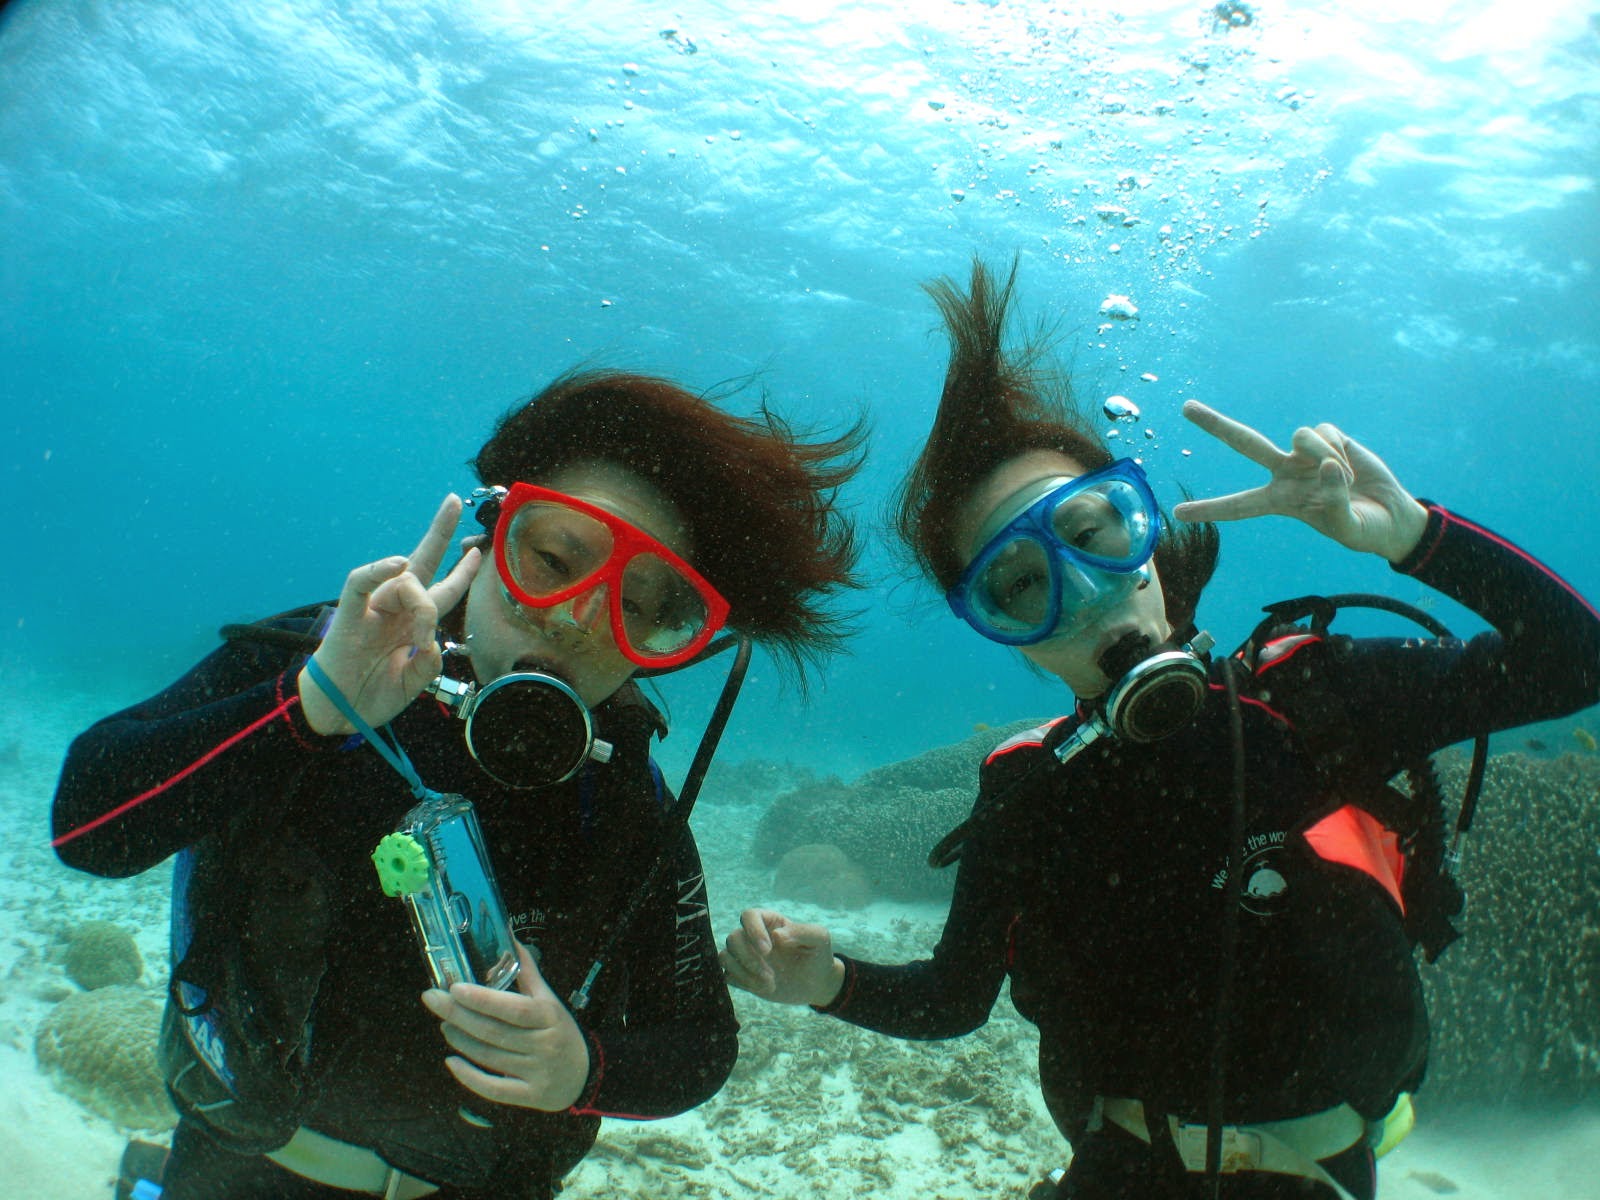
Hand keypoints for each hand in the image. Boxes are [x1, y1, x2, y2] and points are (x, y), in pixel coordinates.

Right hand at [298, 495, 482, 733]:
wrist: (338, 714)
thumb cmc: (372, 695)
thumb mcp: (414, 683)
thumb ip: (429, 662)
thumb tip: (433, 641)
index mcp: (412, 623)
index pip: (442, 589)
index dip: (461, 573)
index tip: (478, 550)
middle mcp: (396, 609)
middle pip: (422, 563)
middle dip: (440, 533)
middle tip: (454, 501)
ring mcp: (374, 609)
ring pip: (405, 581)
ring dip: (422, 605)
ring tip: (420, 638)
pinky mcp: (350, 615)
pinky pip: (360, 583)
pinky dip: (377, 570)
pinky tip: (396, 563)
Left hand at [421, 942, 590, 1111]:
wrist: (585, 1075)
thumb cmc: (561, 1031)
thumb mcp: (550, 1001)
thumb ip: (528, 974)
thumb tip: (510, 939)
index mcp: (549, 1016)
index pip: (513, 1008)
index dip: (482, 999)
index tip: (454, 987)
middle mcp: (543, 1044)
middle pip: (494, 1031)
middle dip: (459, 1015)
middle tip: (432, 999)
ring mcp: (536, 1072)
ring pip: (489, 1056)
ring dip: (460, 1040)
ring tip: (444, 1024)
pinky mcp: (529, 1096)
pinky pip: (493, 1088)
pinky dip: (469, 1076)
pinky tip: (451, 1061)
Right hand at [719, 908, 843, 1006]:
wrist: (817, 983)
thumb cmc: (818, 955)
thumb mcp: (820, 939)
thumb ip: (803, 932)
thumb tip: (777, 935)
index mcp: (770, 922)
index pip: (749, 916)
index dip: (753, 931)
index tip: (768, 950)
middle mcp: (754, 936)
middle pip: (733, 939)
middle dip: (749, 959)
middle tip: (771, 975)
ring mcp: (746, 956)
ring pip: (725, 957)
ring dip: (744, 972)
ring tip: (770, 984)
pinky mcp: (743, 976)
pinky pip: (727, 975)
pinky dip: (742, 982)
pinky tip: (763, 989)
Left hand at [1173, 401, 1427, 562]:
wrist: (1394, 516)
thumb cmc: (1365, 529)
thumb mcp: (1348, 528)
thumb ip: (1335, 502)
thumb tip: (1326, 465)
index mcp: (1280, 502)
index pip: (1239, 507)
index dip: (1210, 509)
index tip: (1177, 514)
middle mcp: (1285, 472)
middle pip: (1245, 443)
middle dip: (1215, 425)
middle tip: (1185, 407)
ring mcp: (1305, 453)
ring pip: (1299, 435)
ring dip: (1325, 455)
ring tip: (1345, 479)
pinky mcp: (1330, 437)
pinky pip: (1324, 432)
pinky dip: (1339, 449)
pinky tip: (1352, 465)